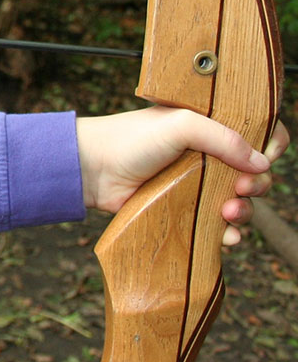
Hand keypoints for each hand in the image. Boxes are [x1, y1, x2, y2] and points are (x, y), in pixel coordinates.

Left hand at [76, 107, 288, 244]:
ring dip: (246, 211)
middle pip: (254, 173)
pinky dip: (228, 234)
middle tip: (240, 187)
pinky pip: (216, 227)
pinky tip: (226, 236)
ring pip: (239, 202)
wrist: (92, 169)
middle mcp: (207, 156)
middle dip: (257, 183)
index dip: (269, 146)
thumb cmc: (131, 139)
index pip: (256, 133)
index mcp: (209, 127)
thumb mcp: (181, 124)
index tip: (265, 157)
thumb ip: (224, 137)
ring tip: (229, 211)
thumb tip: (262, 163)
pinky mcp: (183, 211)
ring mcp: (196, 185)